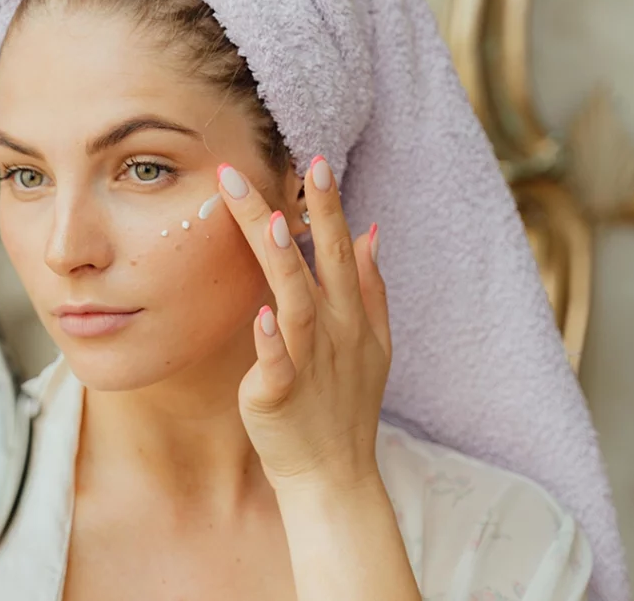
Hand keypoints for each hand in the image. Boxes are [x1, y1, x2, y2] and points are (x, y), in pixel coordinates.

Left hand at [217, 157, 391, 492]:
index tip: (316, 160)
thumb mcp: (373, 342)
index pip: (339, 247)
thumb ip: (369, 286)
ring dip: (286, 263)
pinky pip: (276, 363)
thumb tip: (370, 231)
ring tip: (271, 222)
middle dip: (309, 211)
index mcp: (349, 313)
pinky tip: (260, 315)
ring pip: (296, 302)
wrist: (332, 473)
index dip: (329, 205)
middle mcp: (333, 329)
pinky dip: (270, 341)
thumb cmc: (345, 403)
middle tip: (293, 164)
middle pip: (318, 260)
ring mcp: (308, 360)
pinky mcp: (280, 394)